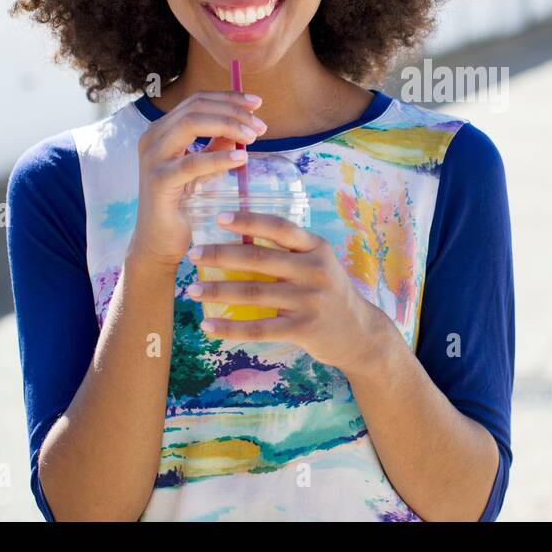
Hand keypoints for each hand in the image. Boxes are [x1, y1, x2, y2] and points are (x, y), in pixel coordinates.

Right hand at [126, 90, 267, 268]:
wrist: (159, 241)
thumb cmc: (182, 203)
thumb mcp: (202, 168)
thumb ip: (216, 145)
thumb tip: (242, 128)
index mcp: (162, 130)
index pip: (197, 100)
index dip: (228, 97)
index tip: (257, 103)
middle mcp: (153, 137)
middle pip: (195, 107)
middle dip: (232, 111)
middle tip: (260, 125)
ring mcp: (153, 158)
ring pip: (191, 124)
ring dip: (227, 125)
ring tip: (253, 136)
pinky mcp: (159, 181)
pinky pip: (192, 163)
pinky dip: (218, 157)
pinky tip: (241, 158)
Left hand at [183, 210, 393, 372]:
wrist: (360, 334)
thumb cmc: (330, 293)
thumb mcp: (320, 264)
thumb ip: (291, 252)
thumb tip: (241, 237)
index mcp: (317, 248)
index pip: (279, 227)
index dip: (248, 220)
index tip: (218, 217)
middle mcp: (315, 270)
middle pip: (259, 258)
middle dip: (221, 255)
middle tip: (193, 254)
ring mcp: (310, 300)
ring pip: (254, 293)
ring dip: (218, 291)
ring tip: (192, 290)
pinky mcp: (303, 329)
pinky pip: (259, 328)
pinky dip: (230, 328)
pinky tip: (207, 326)